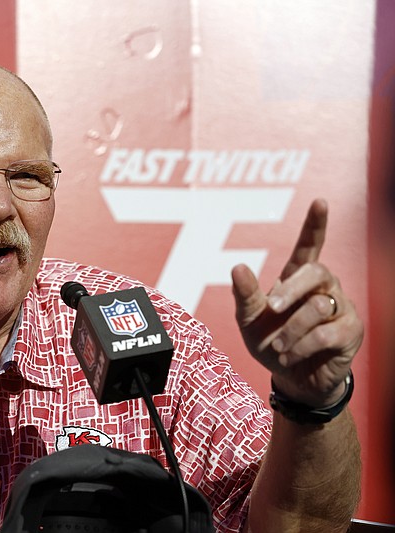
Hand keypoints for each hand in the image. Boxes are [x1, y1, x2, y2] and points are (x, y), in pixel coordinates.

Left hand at [231, 199, 363, 406]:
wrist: (291, 379)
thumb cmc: (270, 343)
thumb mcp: (249, 321)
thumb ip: (245, 295)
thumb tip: (238, 267)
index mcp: (297, 279)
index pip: (309, 246)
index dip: (315, 225)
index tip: (320, 202)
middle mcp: (323, 287)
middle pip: (316, 271)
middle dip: (291, 290)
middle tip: (272, 309)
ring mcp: (340, 307)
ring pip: (318, 306)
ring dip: (291, 330)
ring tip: (280, 347)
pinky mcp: (351, 331)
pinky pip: (326, 333)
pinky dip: (302, 346)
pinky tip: (292, 355)